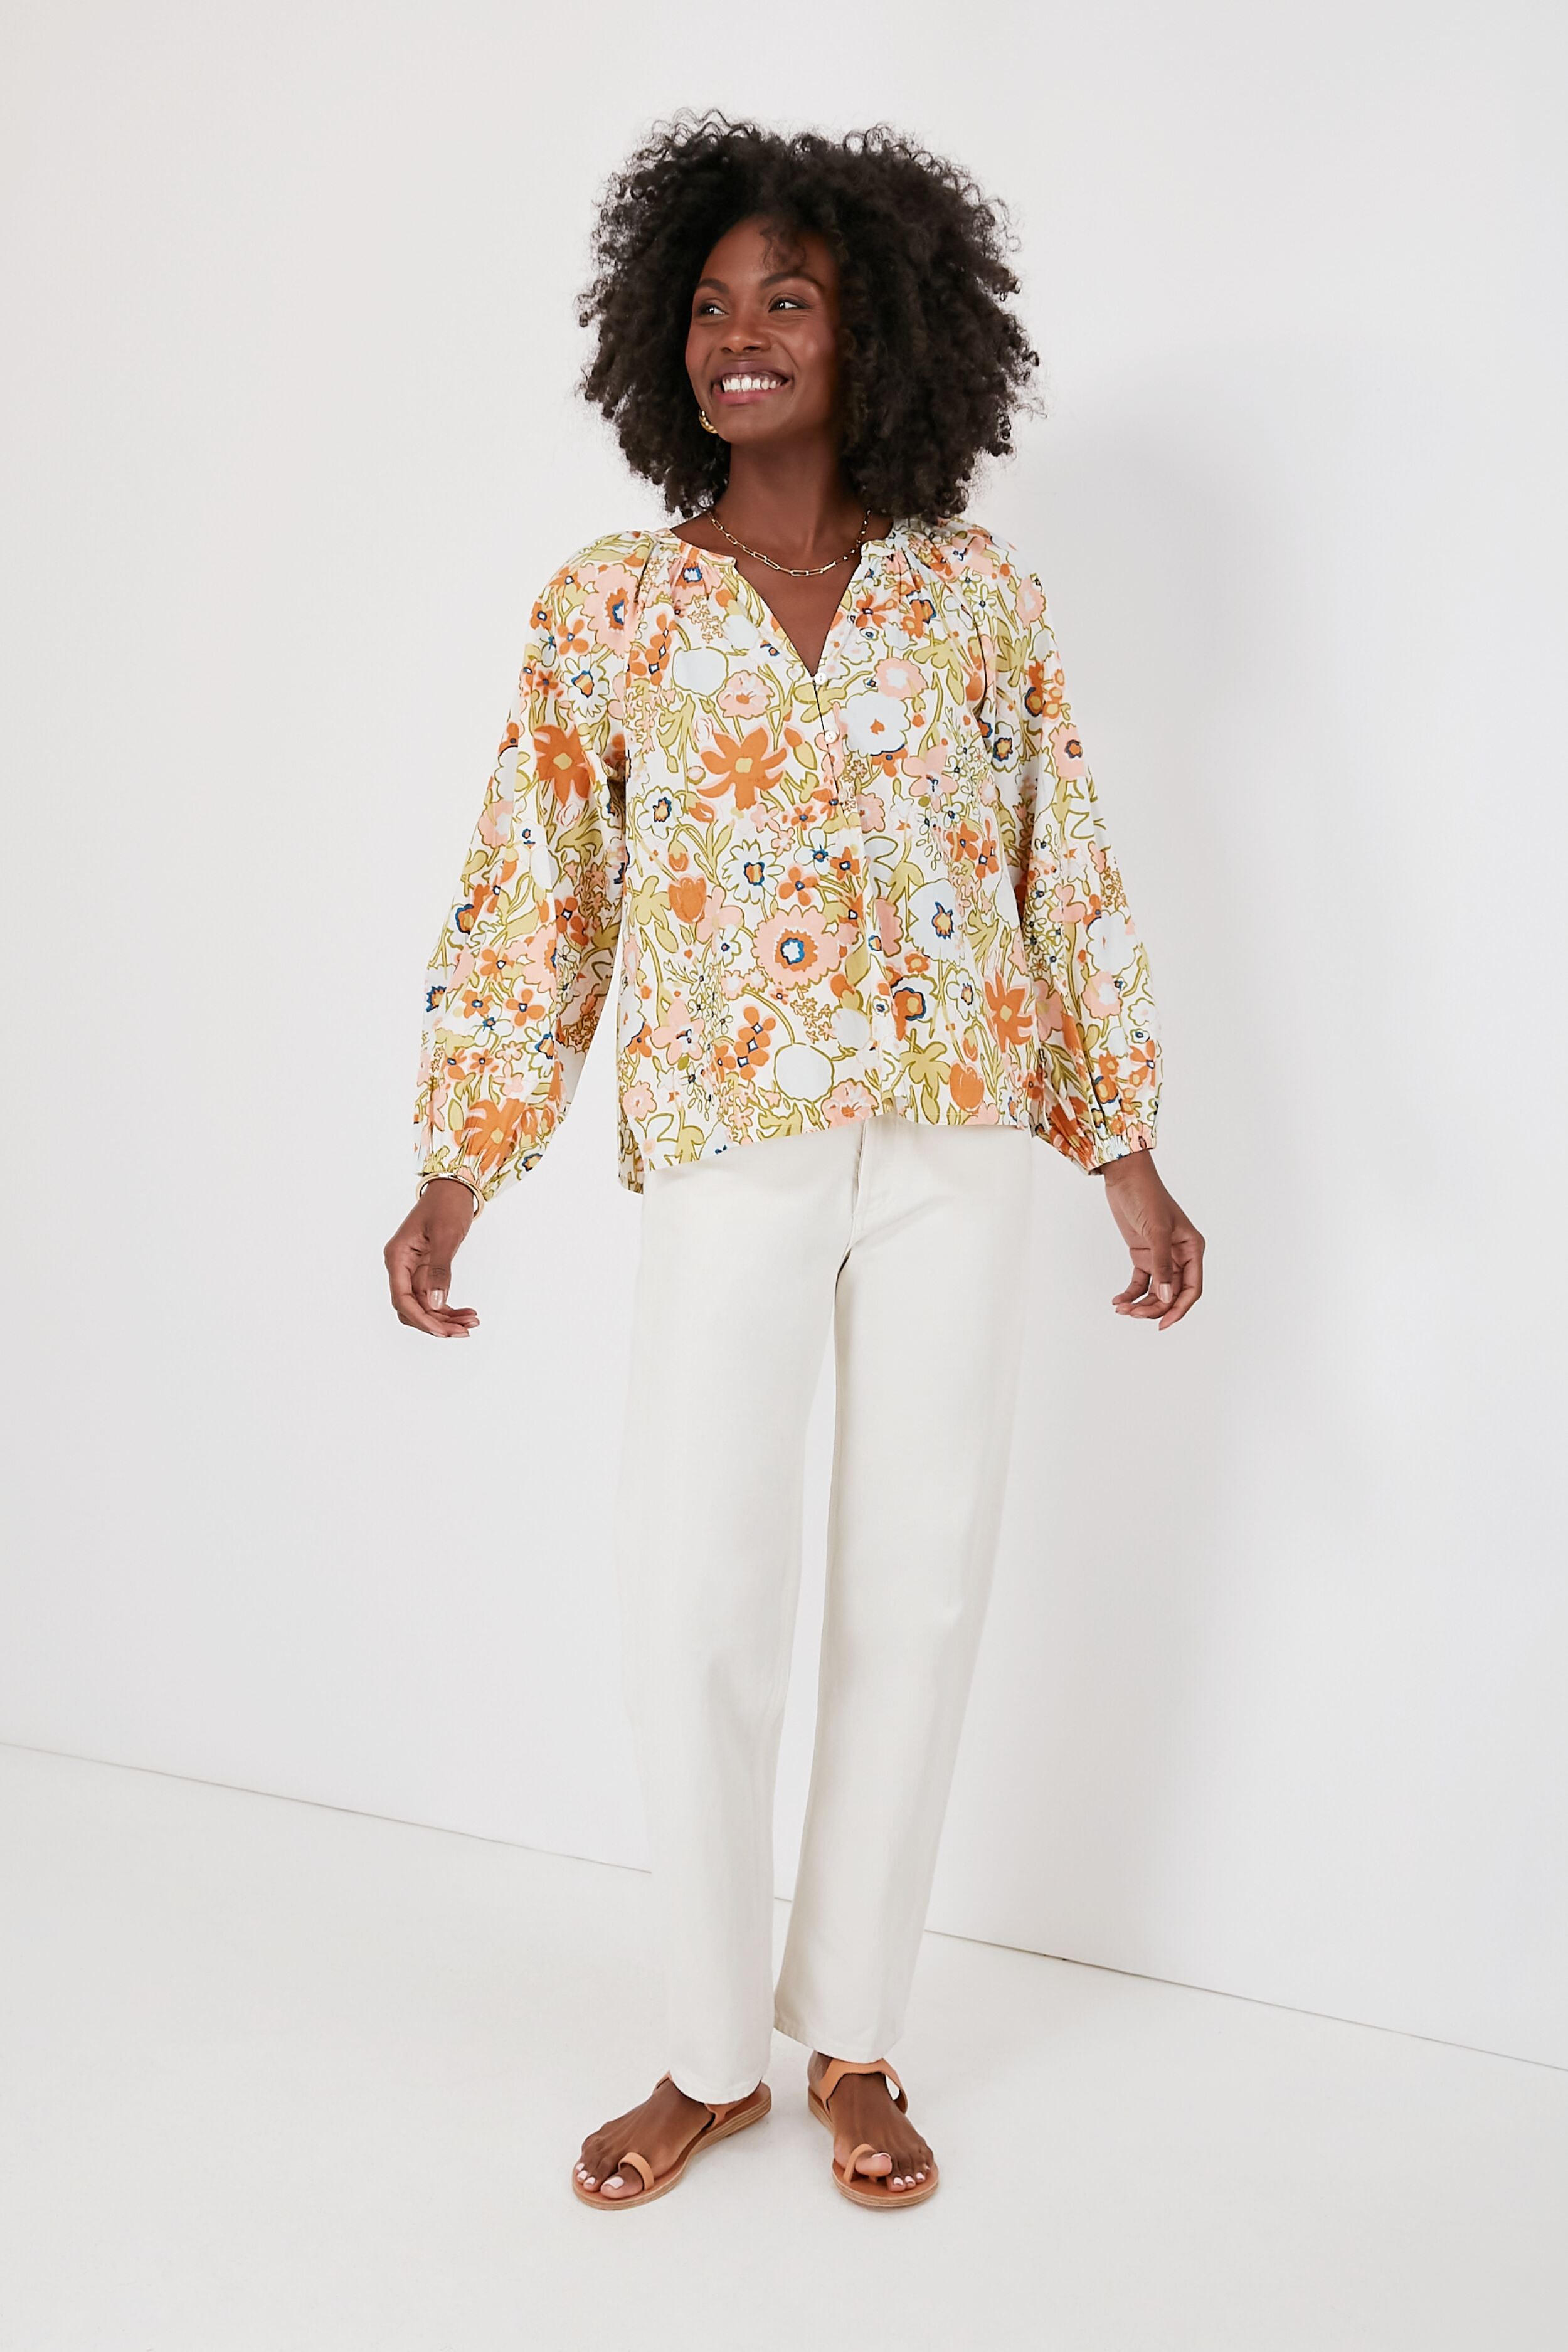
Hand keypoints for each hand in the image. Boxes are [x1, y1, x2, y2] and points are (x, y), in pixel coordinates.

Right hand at [383, 1181, 479, 1337]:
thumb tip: (436, 1303)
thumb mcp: (445, 1236)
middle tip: (464, 1330)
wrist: (454, 1188)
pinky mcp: (426, 1271)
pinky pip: (434, 1298)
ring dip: (446, 1319)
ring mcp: (413, 1270)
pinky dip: (449, 1308)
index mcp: (398, 1257)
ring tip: (472, 1322)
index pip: (402, 1299)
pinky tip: (468, 1314)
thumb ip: (439, 1270)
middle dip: (436, 1323)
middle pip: (411, 1308)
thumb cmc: (447, 1205)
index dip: (422, 1319)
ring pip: (424, 1306)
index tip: (443, 1331)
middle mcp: (401, 1266)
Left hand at [1101, 1154, 1203, 1328]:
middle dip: (1154, 1308)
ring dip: (1141, 1303)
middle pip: (1172, 1294)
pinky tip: (1118, 1301)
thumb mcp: (1156, 1231)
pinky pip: (1140, 1282)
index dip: (1179, 1309)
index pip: (1192, 1289)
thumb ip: (1162, 1265)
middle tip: (1132, 1314)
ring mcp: (1161, 1256)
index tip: (1162, 1324)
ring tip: (1122, 1309)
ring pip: (1156, 1292)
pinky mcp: (1143, 1255)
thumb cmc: (1146, 1196)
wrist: (1124, 1178)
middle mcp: (1179, 1255)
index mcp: (1192, 1248)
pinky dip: (1130, 1293)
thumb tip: (1166, 1298)